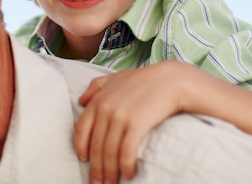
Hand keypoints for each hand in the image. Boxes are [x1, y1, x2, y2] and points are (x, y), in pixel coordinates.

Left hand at [74, 62, 189, 183]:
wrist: (170, 80)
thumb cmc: (143, 80)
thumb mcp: (114, 78)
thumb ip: (96, 87)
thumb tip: (81, 100)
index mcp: (98, 100)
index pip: (82, 130)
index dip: (81, 148)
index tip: (84, 161)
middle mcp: (106, 109)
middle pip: (95, 146)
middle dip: (96, 168)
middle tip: (97, 182)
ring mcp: (120, 117)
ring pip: (109, 152)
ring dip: (110, 172)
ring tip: (111, 183)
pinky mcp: (137, 125)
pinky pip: (126, 152)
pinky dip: (125, 166)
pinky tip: (128, 174)